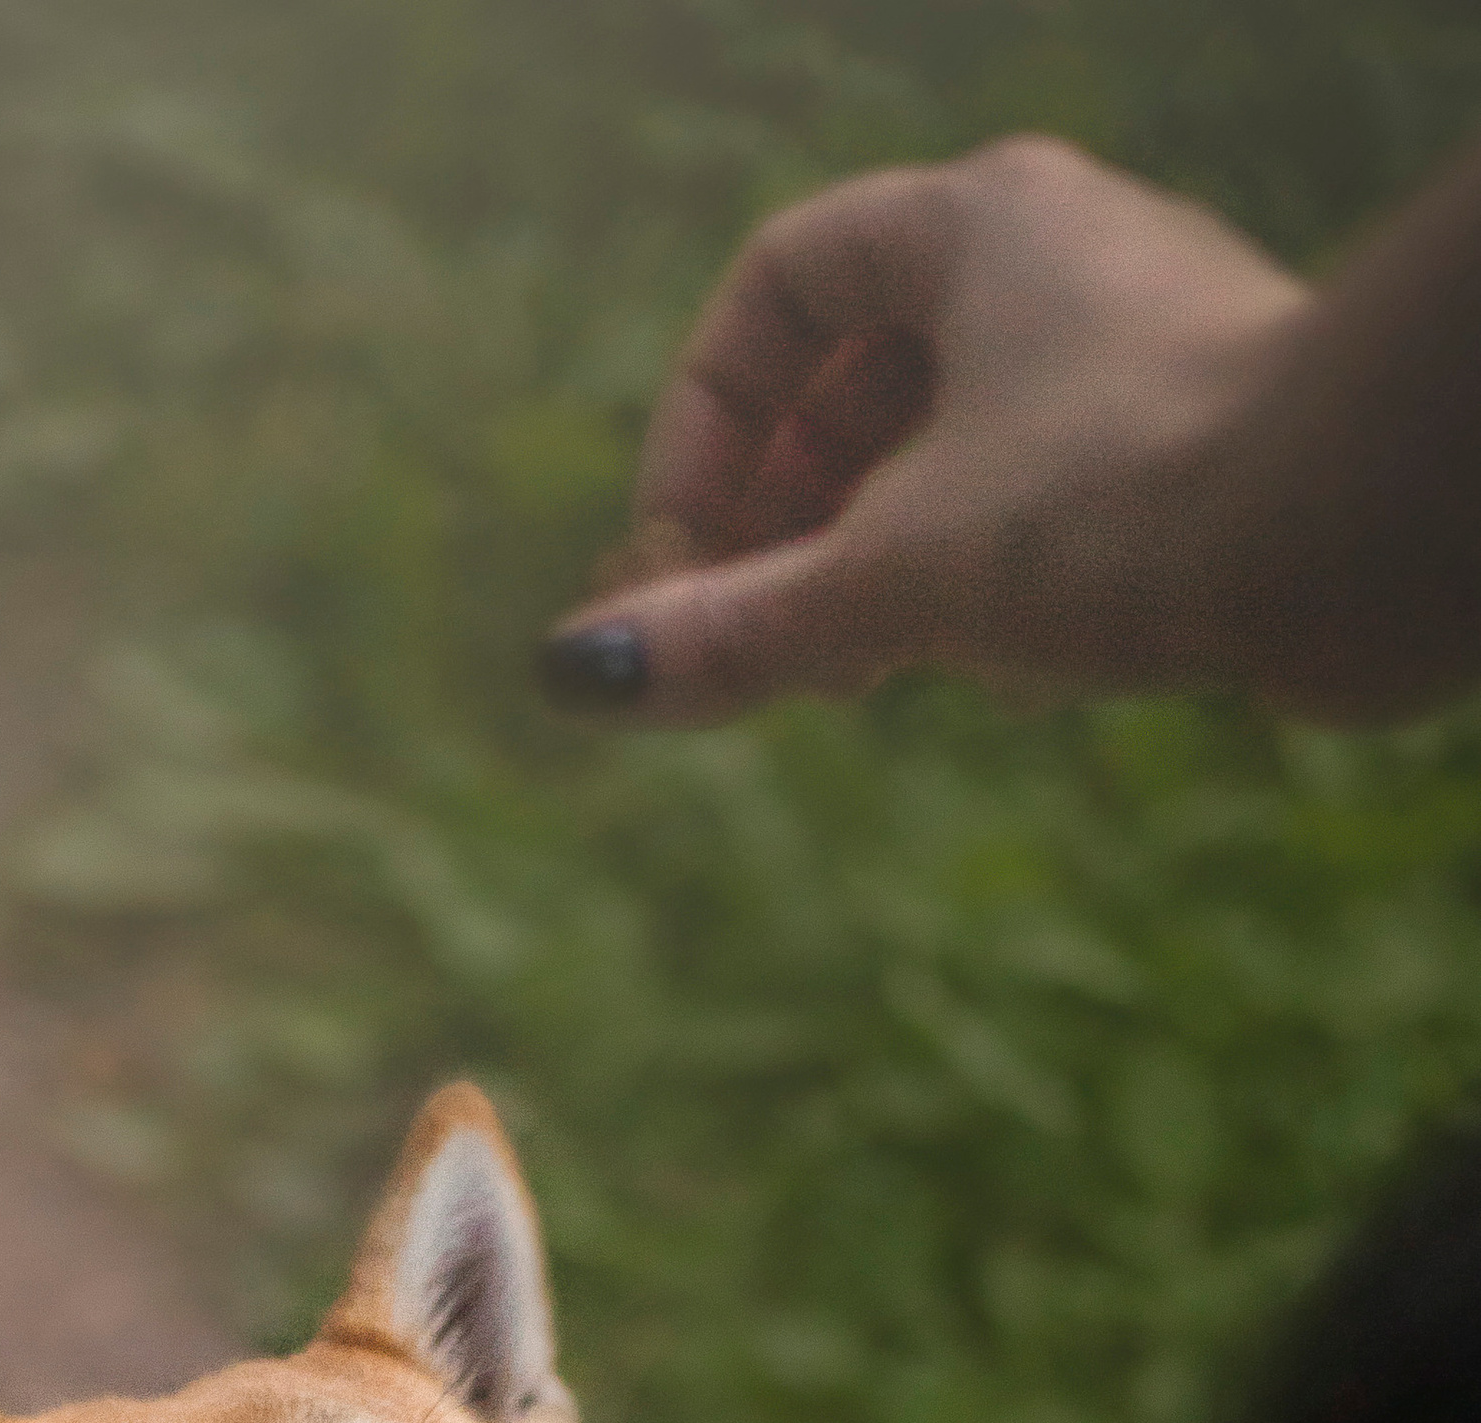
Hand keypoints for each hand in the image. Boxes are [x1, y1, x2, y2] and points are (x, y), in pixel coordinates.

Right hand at [544, 136, 1309, 725]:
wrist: (1364, 534)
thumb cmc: (1129, 505)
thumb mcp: (892, 577)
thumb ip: (734, 628)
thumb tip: (577, 680)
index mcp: (977, 224)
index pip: (778, 288)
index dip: (705, 425)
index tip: (685, 552)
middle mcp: (1063, 254)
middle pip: (862, 376)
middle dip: (787, 516)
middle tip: (757, 632)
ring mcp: (1138, 346)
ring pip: (955, 445)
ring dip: (880, 560)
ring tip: (864, 668)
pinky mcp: (1199, 439)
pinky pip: (1047, 493)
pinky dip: (988, 577)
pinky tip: (1003, 673)